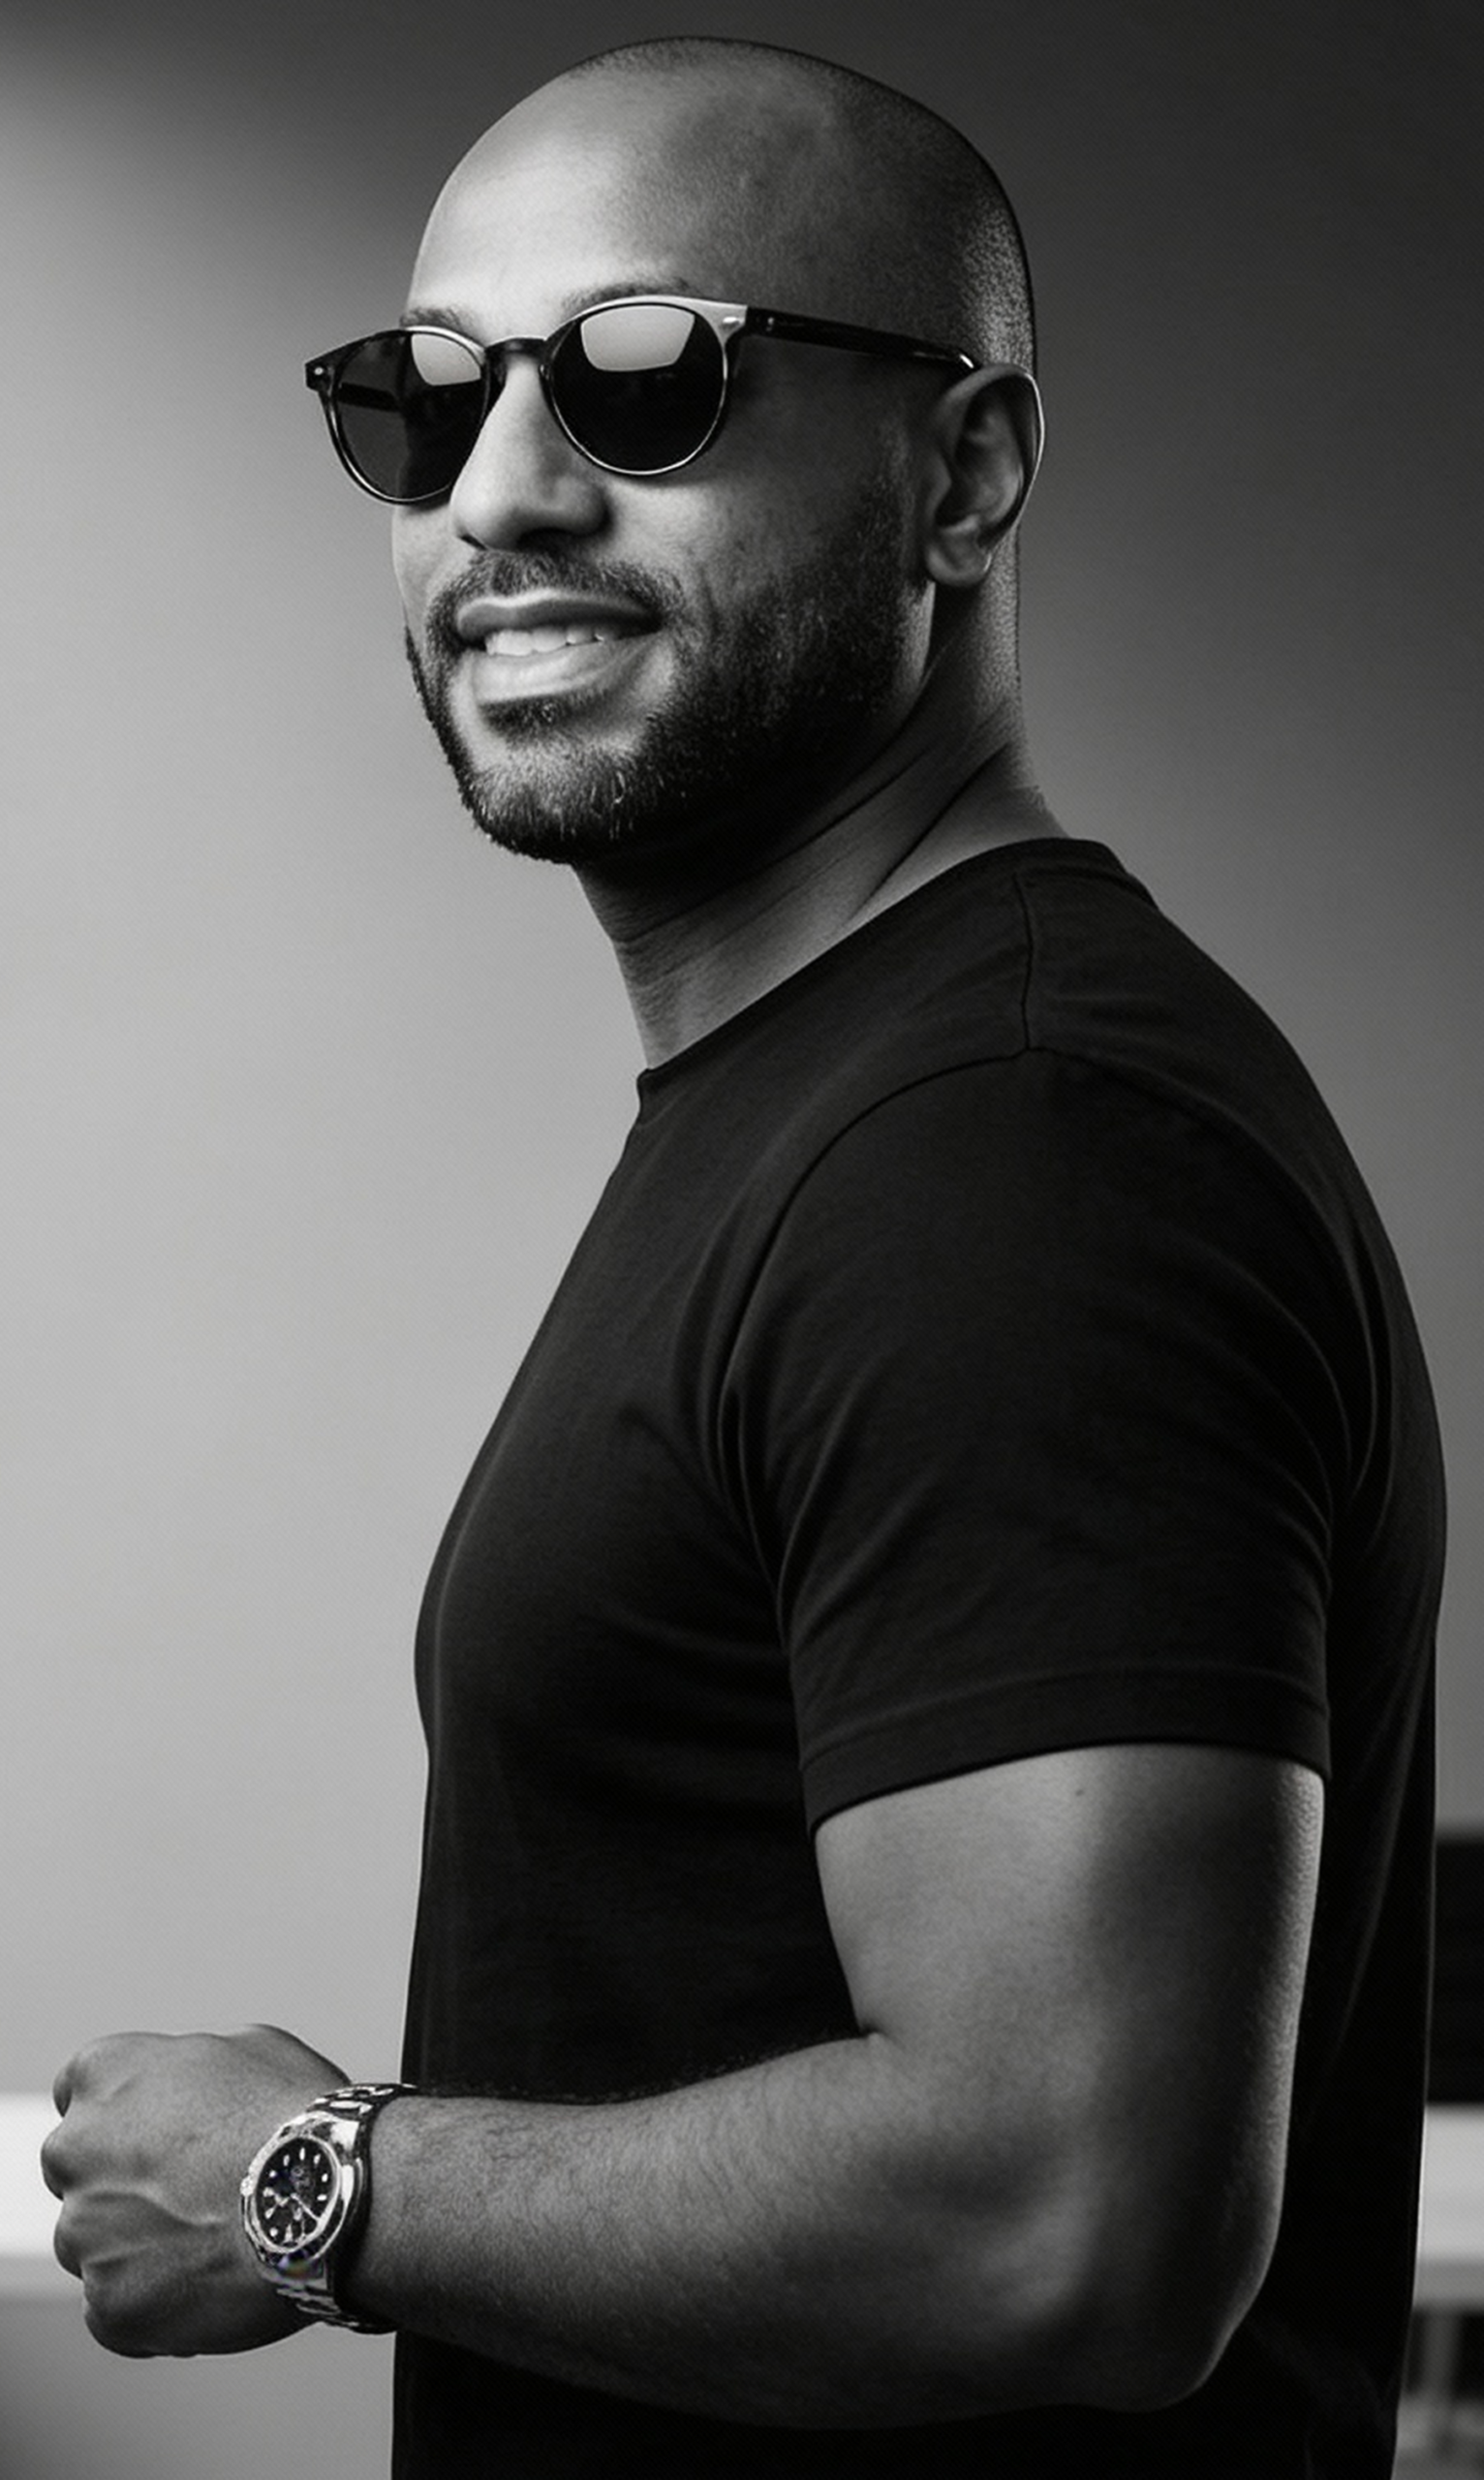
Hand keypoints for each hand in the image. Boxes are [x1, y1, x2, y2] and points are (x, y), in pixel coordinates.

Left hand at [42, 2023, 347, 2356]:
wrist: (324, 2200)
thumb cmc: (294, 2118)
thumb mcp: (249, 2047)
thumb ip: (192, 2068)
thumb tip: (193, 2092)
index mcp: (103, 2074)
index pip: (79, 2093)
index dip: (123, 2118)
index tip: (154, 2136)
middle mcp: (73, 2150)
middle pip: (80, 2173)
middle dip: (121, 2185)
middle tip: (186, 2196)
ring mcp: (84, 2234)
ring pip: (96, 2247)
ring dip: (138, 2249)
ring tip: (212, 2246)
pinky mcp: (107, 2306)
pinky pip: (114, 2310)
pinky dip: (152, 2306)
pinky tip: (207, 2287)